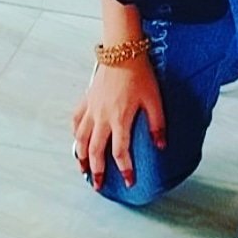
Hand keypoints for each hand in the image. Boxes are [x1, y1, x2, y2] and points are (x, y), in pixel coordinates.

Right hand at [71, 55, 166, 190]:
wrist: (122, 51)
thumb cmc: (140, 74)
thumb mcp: (154, 100)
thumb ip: (157, 124)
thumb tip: (161, 146)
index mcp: (119, 119)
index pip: (120, 152)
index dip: (124, 169)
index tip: (128, 182)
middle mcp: (102, 118)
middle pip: (96, 151)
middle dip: (96, 171)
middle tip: (97, 185)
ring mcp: (92, 109)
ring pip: (81, 139)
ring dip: (81, 156)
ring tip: (82, 169)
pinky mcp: (87, 98)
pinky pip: (77, 120)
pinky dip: (75, 133)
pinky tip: (77, 139)